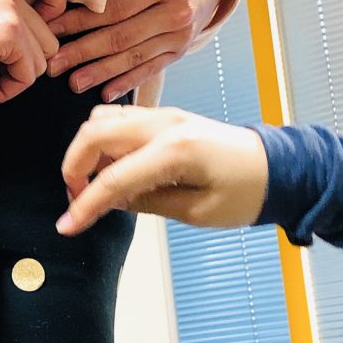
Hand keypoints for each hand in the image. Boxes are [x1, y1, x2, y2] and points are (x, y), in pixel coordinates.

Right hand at [0, 0, 61, 104]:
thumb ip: (9, 32)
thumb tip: (44, 61)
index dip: (50, 15)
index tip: (17, 43)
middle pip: (49, 40)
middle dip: (19, 66)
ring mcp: (11, 9)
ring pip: (40, 62)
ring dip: (10, 80)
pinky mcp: (8, 32)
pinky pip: (27, 76)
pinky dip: (4, 92)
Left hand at [48, 0, 225, 101]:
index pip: (117, 7)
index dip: (83, 20)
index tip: (53, 28)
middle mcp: (176, 14)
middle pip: (121, 37)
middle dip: (84, 52)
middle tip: (53, 65)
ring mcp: (179, 37)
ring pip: (134, 58)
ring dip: (101, 73)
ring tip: (73, 83)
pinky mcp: (179, 51)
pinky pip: (151, 69)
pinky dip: (128, 82)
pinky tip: (105, 92)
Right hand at [57, 107, 267, 236]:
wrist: (277, 168)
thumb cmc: (245, 193)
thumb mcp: (196, 211)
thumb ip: (148, 202)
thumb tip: (111, 201)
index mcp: (176, 150)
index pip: (114, 178)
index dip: (84, 205)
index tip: (66, 226)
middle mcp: (164, 124)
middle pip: (95, 133)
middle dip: (74, 168)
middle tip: (77, 200)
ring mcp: (164, 115)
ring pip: (102, 120)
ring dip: (87, 151)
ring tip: (95, 184)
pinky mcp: (165, 117)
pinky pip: (119, 119)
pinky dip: (104, 141)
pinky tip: (113, 168)